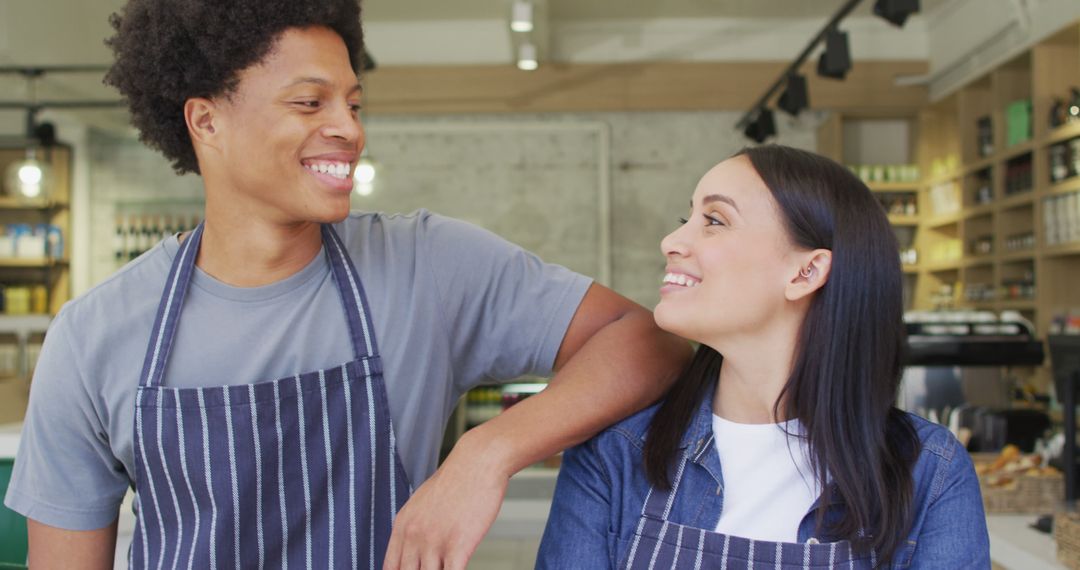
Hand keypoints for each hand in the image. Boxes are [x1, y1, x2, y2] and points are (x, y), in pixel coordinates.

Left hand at [383, 430, 509, 569]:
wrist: (478, 461)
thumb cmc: (457, 480)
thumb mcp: (423, 502)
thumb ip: (416, 527)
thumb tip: (415, 546)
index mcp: (403, 525)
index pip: (390, 568)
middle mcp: (414, 535)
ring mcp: (435, 542)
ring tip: (445, 569)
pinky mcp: (458, 545)